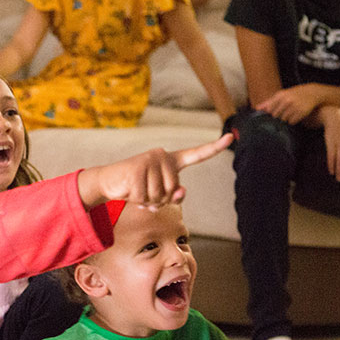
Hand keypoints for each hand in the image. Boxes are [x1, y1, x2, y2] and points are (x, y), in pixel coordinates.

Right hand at [78, 133, 232, 207]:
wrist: (109, 181)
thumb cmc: (137, 188)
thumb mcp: (158, 195)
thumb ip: (174, 196)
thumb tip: (181, 192)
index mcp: (172, 161)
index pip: (196, 155)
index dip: (214, 148)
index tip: (231, 137)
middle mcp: (163, 156)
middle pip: (173, 190)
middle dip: (160, 200)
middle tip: (146, 194)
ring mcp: (150, 160)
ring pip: (159, 196)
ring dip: (147, 201)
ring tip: (138, 192)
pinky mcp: (137, 168)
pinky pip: (144, 197)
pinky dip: (137, 201)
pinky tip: (130, 191)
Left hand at [256, 84, 320, 124]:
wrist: (313, 92)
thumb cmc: (294, 94)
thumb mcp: (282, 95)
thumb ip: (269, 102)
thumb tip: (256, 108)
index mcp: (280, 95)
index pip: (269, 110)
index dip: (271, 114)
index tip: (273, 113)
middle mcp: (287, 100)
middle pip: (276, 116)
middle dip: (278, 117)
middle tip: (284, 113)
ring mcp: (295, 106)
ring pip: (284, 120)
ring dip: (286, 119)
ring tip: (291, 113)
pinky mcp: (302, 112)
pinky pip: (292, 122)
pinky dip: (293, 120)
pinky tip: (296, 115)